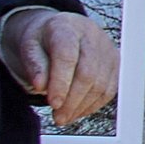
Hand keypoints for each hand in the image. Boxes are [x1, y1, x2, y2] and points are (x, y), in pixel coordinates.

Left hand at [0, 7, 118, 128]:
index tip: (53, 103)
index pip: (67, 56)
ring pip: (101, 85)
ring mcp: (107, 49)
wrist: (60, 29)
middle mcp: (91, 35)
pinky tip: (78, 111)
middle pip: (88, 73)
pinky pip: (109, 90)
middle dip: (72, 101)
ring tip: (64, 116)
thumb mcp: (29, 47)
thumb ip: (34, 64)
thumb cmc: (43, 40)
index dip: (61, 82)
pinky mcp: (115, 63)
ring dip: (82, 106)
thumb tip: (41, 85)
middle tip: (58, 117)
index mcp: (66, 27)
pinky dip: (93, 105)